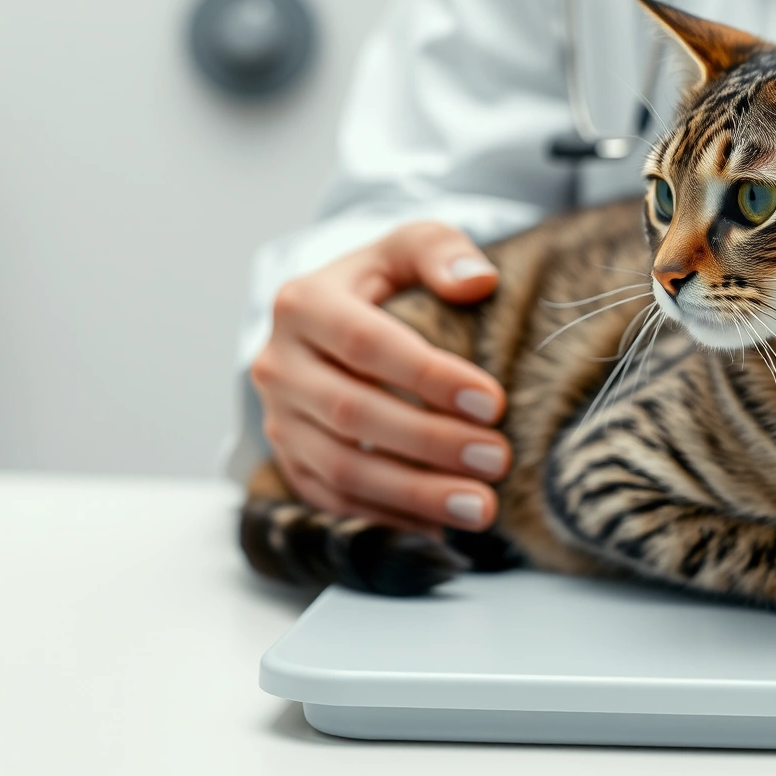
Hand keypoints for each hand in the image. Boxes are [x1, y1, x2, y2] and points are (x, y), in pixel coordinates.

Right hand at [249, 222, 508, 532]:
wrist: (331, 323)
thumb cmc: (383, 283)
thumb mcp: (409, 247)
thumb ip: (441, 250)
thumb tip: (476, 281)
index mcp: (303, 304)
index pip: (366, 343)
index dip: (429, 377)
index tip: (494, 402)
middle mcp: (278, 364)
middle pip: (353, 413)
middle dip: (431, 442)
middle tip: (497, 460)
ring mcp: (279, 420)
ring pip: (341, 468)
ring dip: (414, 493)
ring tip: (480, 506)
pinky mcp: (290, 462)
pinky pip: (333, 503)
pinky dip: (388, 520)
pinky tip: (441, 529)